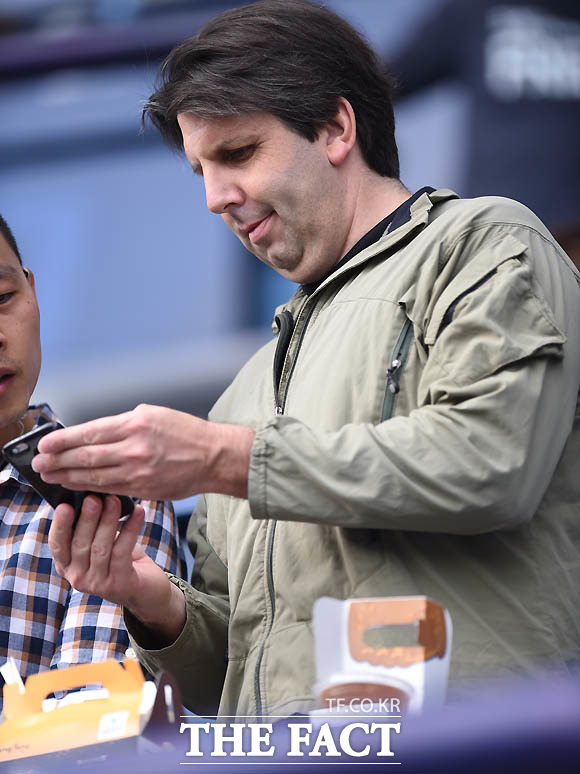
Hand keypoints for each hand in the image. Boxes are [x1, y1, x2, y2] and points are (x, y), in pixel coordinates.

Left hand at [32, 403, 254, 500]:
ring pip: (94, 475)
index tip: (44, 445)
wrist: (213, 456)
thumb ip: (123, 425)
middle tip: (39, 464)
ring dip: (68, 477)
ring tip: (50, 476)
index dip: (63, 440)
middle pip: (87, 455)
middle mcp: (135, 446)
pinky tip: (75, 486)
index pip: (90, 432)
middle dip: (58, 461)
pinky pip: (109, 489)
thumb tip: (93, 435)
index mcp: (135, 423)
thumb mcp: (153, 415)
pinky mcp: (144, 488)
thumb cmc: (185, 433)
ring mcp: (139, 470)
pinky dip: (88, 488)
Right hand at [48, 494, 185, 641]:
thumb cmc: (120, 557)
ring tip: (115, 500)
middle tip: (94, 497)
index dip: (59, 525)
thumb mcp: (100, 542)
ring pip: (100, 548)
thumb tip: (91, 492)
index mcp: (67, 564)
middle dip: (87, 518)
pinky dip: (130, 529)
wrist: (147, 589)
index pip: (57, 545)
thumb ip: (91, 525)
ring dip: (108, 521)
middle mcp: (77, 577)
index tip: (64, 505)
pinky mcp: (119, 584)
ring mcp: (97, 584)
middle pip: (79, 544)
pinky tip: (138, 511)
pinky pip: (123, 552)